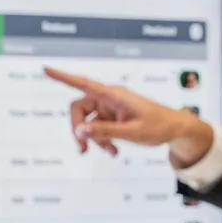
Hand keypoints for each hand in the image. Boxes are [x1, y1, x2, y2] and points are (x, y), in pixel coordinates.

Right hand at [46, 67, 213, 165]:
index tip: (46, 69)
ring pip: (89, 122)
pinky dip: (103, 141)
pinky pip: (99, 129)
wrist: (176, 130)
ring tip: (109, 153)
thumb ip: (105, 132)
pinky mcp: (114, 118)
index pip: (83, 84)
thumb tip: (80, 132)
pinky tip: (114, 152)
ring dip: (94, 139)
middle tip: (82, 148)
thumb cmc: (158, 126)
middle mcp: (109, 99)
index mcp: (114, 95)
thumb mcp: (132, 132)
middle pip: (80, 109)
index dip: (62, 77)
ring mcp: (111, 109)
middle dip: (79, 129)